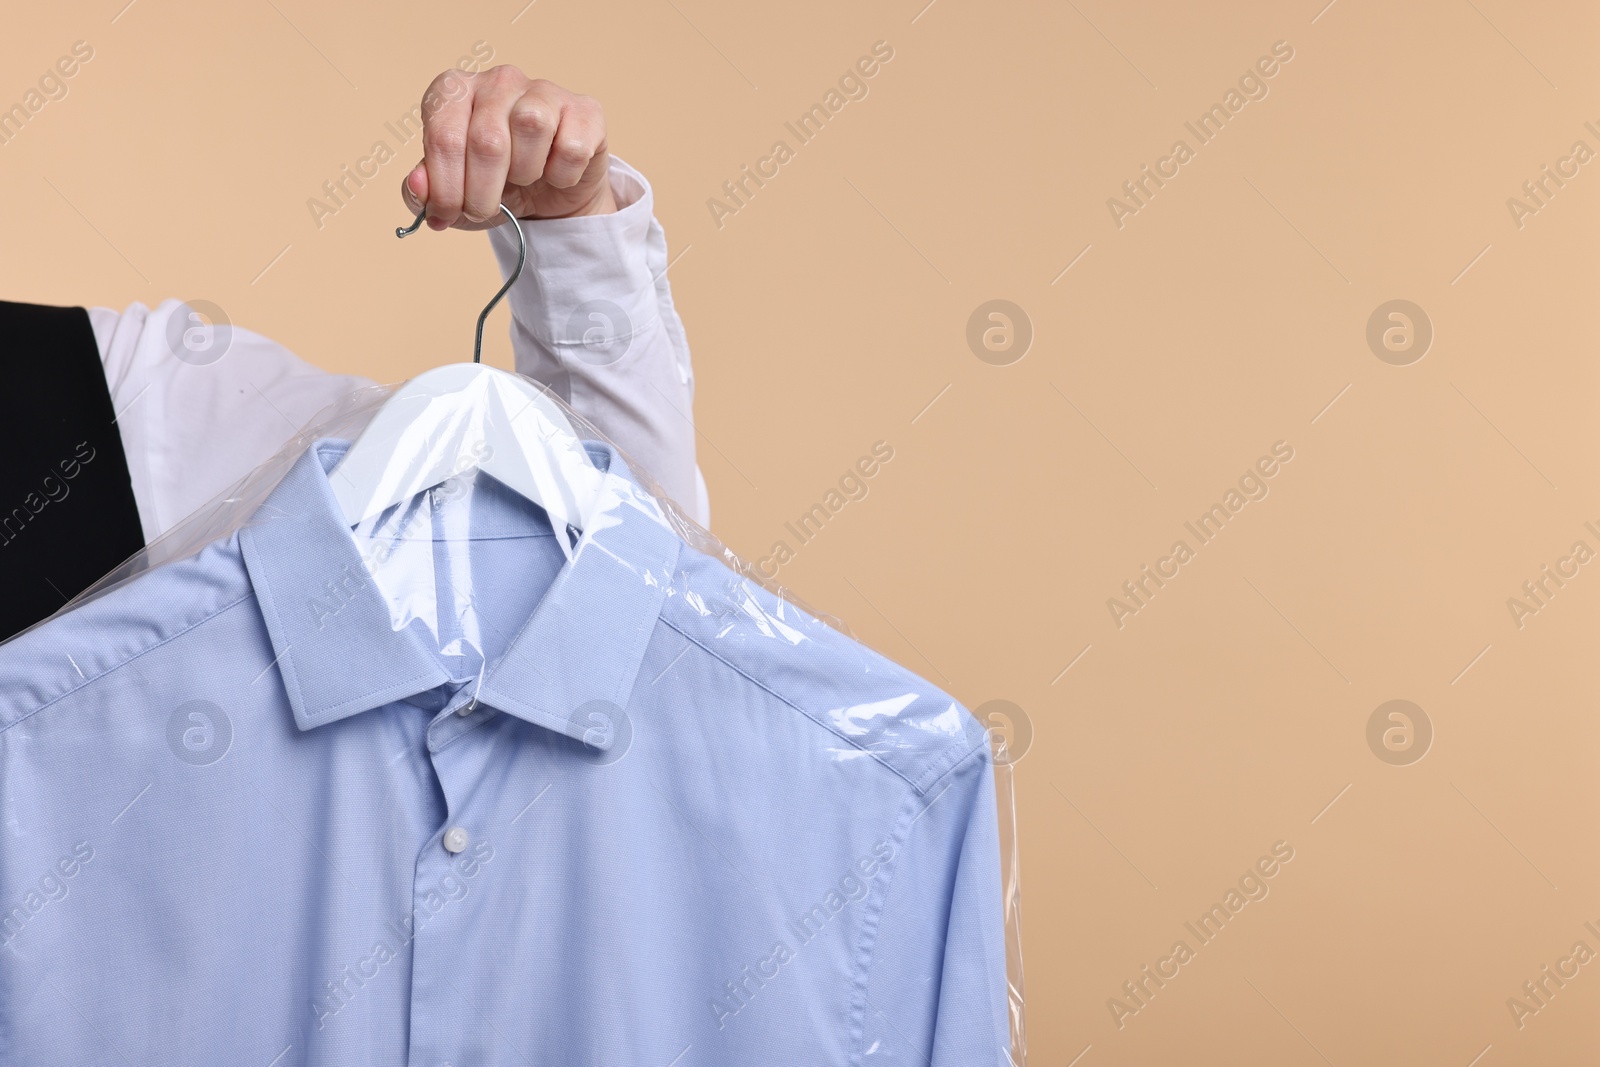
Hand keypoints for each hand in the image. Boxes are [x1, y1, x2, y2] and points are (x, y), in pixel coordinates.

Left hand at [400, 66, 616, 229]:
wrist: (550, 195)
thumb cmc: (495, 186)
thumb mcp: (452, 194)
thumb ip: (422, 191)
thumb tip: (417, 187)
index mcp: (455, 91)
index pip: (443, 135)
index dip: (444, 186)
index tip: (446, 214)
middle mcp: (497, 80)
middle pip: (487, 139)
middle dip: (482, 192)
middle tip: (483, 210)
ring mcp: (543, 90)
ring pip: (532, 127)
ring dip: (525, 171)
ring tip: (523, 178)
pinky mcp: (583, 109)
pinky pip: (571, 146)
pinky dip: (561, 174)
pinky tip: (555, 173)